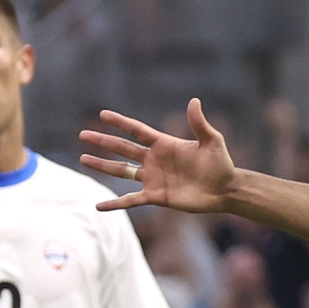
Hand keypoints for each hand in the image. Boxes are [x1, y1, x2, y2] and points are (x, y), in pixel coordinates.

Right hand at [82, 98, 238, 214]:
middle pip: (123, 148)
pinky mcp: (156, 196)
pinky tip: (99, 206)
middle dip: (103, 142)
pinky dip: (115, 203)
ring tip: (84, 159)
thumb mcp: (211, 141)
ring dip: (103, 165)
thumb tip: (194, 101)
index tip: (103, 114)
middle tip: (83, 135)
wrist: (225, 190)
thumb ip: (199, 123)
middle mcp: (155, 160)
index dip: (120, 123)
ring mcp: (153, 178)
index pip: (136, 131)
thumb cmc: (221, 164)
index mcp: (164, 144)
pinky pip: (131, 200)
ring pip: (122, 171)